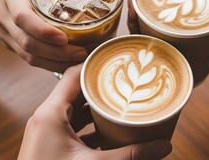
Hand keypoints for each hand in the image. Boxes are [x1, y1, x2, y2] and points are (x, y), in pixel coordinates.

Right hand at [0, 0, 87, 71]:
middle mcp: (3, 15)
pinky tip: (66, 63)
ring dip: (55, 63)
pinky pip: (27, 58)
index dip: (43, 31)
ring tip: (79, 61)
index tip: (64, 38)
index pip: (22, 17)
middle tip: (82, 53)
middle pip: (28, 43)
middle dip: (57, 53)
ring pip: (28, 56)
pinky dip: (49, 64)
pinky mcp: (8, 44)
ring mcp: (3, 33)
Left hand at [18, 64, 172, 159]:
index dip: (95, 64)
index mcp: (51, 113)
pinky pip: (71, 125)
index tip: (116, 60)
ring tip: (118, 101)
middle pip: (76, 90)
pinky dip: (88, 124)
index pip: (74, 75)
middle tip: (124, 80)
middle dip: (100, 87)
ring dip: (95, 106)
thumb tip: (162, 146)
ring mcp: (46, 130)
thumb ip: (130, 154)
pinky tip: (107, 129)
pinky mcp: (49, 143)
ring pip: (74, 109)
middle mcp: (46, 117)